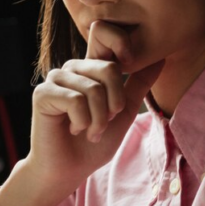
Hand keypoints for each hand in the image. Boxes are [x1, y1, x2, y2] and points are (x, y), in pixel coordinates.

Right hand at [0, 22, 162, 205]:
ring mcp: (55, 79)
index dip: (121, 44)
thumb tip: (161, 58)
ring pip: (93, 89)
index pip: (105, 34)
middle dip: (114, 104)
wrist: (69, 170)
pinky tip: (72, 129)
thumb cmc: (94, 143)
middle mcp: (72, 69)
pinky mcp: (43, 93)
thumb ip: (138, 84)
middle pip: (108, 69)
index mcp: (91, 68)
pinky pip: (75, 100)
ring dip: (98, 119)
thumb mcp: (124, 111)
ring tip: (89, 131)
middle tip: (104, 123)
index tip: (128, 73)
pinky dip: (82, 122)